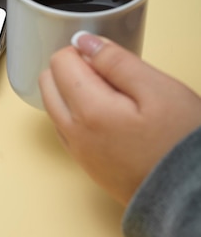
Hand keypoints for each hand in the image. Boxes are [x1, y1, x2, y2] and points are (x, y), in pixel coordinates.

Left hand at [39, 32, 200, 205]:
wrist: (189, 195)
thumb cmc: (180, 142)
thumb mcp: (158, 89)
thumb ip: (116, 61)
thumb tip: (83, 41)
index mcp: (88, 110)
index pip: (59, 62)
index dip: (83, 53)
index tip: (109, 60)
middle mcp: (72, 131)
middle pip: (48, 82)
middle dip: (72, 70)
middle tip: (111, 76)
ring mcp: (76, 150)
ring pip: (53, 105)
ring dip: (72, 91)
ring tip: (114, 96)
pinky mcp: (84, 163)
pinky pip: (65, 127)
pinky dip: (76, 112)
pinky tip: (108, 114)